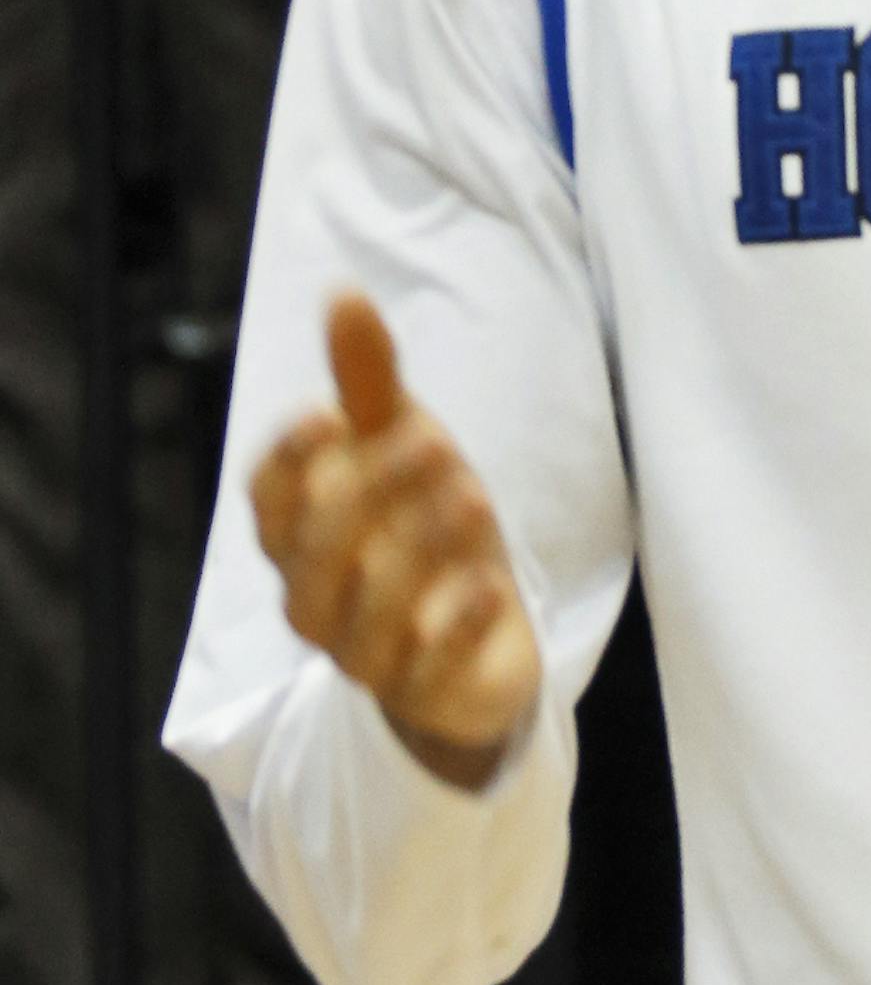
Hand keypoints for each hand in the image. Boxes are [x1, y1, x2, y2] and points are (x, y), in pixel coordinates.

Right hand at [251, 294, 541, 790]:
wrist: (477, 631)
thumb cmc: (420, 521)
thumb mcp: (402, 443)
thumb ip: (369, 380)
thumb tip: (341, 292)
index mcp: (300, 532)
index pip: (268, 499)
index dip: (289, 463)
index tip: (328, 417)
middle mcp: (316, 596)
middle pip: (319, 550)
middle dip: (373, 494)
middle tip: (435, 441)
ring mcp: (365, 652)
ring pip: (370, 611)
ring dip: (419, 551)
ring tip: (472, 495)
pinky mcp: (423, 692)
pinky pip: (428, 669)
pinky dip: (457, 629)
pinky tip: (489, 586)